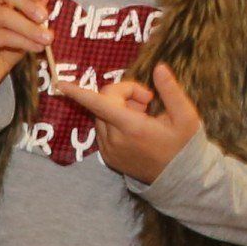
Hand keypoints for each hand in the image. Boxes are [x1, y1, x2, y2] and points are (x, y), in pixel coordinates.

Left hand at [70, 62, 202, 184]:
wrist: (178, 178)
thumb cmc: (183, 145)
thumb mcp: (186, 116)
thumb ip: (170, 90)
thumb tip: (159, 67)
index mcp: (132, 127)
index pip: (99, 104)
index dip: (78, 93)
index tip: (60, 85)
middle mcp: (114, 139)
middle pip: (104, 101)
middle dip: (123, 93)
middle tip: (147, 100)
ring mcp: (109, 150)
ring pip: (101, 114)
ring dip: (118, 107)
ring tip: (144, 115)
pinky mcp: (108, 157)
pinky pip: (103, 129)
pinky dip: (115, 122)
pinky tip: (136, 129)